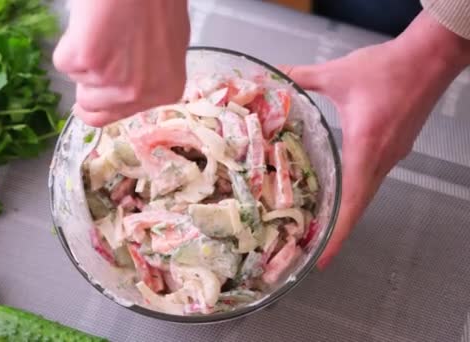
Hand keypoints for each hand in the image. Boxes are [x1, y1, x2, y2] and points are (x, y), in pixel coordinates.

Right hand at [53, 0, 189, 126]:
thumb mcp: (168, 45)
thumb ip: (150, 75)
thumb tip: (125, 91)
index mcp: (166, 90)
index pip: (116, 117)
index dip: (101, 101)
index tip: (93, 95)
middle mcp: (141, 94)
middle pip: (90, 106)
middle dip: (89, 80)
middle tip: (103, 48)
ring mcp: (114, 81)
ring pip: (76, 82)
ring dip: (82, 59)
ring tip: (101, 31)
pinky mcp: (88, 60)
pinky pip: (63, 61)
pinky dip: (70, 41)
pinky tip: (90, 25)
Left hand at [282, 11, 469, 268]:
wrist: (432, 56)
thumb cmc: (389, 67)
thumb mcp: (338, 74)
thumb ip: (300, 78)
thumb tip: (271, 78)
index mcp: (366, 149)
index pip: (351, 202)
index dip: (336, 232)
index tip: (321, 257)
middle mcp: (381, 160)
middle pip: (358, 207)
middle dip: (336, 231)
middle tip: (312, 249)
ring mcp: (391, 156)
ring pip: (366, 194)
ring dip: (346, 213)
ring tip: (320, 226)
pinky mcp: (394, 148)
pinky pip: (372, 179)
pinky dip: (354, 193)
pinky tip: (337, 192)